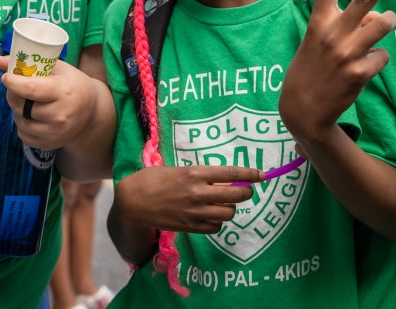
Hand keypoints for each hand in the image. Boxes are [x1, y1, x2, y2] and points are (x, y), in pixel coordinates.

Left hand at [0, 58, 103, 149]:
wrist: (91, 111)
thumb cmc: (71, 83)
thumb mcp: (55, 68)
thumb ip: (26, 63)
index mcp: (63, 92)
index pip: (31, 89)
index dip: (13, 83)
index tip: (6, 77)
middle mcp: (60, 115)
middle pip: (22, 106)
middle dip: (13, 95)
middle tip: (16, 87)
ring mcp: (55, 133)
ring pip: (20, 122)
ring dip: (17, 110)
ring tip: (27, 102)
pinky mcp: (50, 145)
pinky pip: (23, 135)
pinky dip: (22, 125)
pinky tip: (32, 116)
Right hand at [115, 165, 261, 234]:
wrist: (133, 202)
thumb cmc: (154, 179)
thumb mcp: (178, 169)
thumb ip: (201, 174)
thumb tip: (225, 178)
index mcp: (194, 173)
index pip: (230, 172)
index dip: (250, 173)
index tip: (262, 175)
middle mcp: (197, 192)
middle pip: (236, 194)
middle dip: (246, 192)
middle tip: (247, 190)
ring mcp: (194, 211)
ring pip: (228, 213)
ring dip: (231, 208)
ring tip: (224, 203)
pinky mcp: (189, 226)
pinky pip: (215, 227)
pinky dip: (218, 222)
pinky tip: (211, 216)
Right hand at [280, 0, 395, 144]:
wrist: (303, 111)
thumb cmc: (313, 69)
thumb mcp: (321, 42)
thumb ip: (349, 25)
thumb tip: (380, 18)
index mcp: (319, 21)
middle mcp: (334, 33)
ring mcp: (348, 53)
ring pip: (384, 23)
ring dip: (387, 23)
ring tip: (376, 31)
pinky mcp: (360, 73)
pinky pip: (383, 56)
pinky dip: (377, 61)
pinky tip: (361, 71)